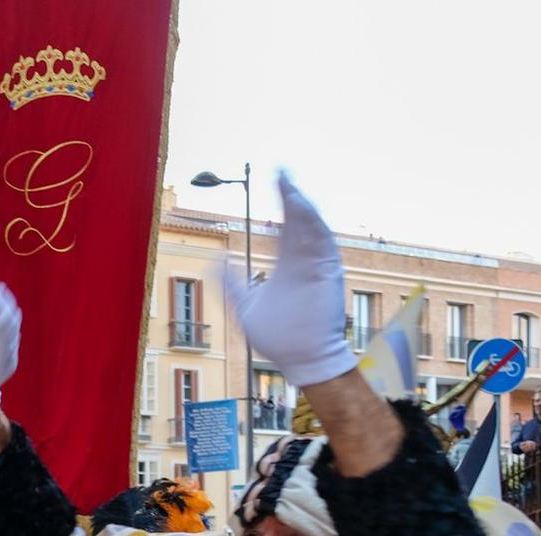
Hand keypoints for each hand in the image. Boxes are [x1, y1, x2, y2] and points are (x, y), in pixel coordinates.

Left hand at [224, 172, 358, 387]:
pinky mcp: (326, 274)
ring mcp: (317, 265)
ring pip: (312, 227)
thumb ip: (230, 283)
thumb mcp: (245, 305)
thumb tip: (214, 261)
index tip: (275, 176)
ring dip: (302, 206)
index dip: (281, 200)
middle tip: (281, 170)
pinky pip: (322, 243)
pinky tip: (301, 206)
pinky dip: (313, 224)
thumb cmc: (278, 337)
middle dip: (291, 194)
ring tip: (288, 185)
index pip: (285, 224)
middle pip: (299, 219)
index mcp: (288, 263)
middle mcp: (304, 259)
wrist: (301, 361)